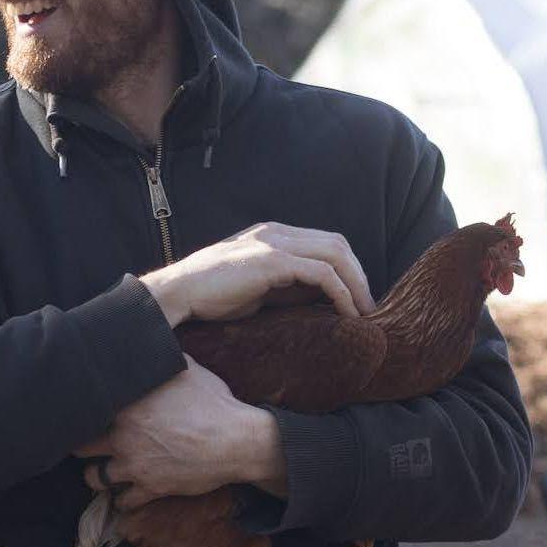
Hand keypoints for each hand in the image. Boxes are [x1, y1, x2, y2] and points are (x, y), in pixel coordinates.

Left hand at [76, 357, 286, 508]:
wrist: (235, 440)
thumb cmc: (214, 402)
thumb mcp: (187, 369)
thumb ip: (161, 360)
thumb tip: (155, 341)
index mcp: (127, 406)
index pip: (86, 411)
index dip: (80, 414)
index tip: (81, 416)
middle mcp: (123, 437)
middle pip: (81, 448)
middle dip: (82, 447)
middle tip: (88, 446)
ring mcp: (135, 465)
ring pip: (95, 479)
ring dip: (96, 477)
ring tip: (101, 472)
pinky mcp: (151, 488)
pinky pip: (125, 501)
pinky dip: (123, 500)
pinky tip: (126, 494)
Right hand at [138, 221, 373, 327]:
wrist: (177, 294)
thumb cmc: (211, 298)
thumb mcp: (258, 291)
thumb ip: (287, 289)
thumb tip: (322, 304)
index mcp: (274, 236)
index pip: (325, 243)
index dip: (348, 270)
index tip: (357, 300)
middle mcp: (278, 232)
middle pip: (337, 244)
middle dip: (359, 276)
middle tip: (369, 308)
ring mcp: (275, 243)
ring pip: (335, 254)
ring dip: (356, 284)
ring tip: (364, 313)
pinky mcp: (272, 260)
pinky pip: (322, 272)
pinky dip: (341, 293)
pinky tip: (346, 314)